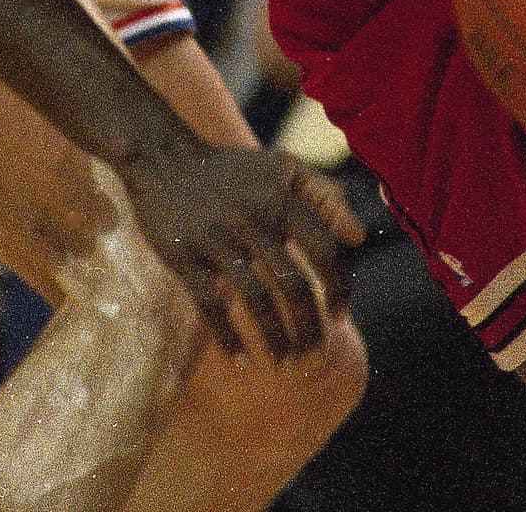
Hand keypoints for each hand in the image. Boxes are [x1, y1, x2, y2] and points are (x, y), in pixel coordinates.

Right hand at [118, 143, 363, 362]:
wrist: (164, 158)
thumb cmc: (232, 170)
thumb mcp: (282, 167)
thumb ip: (325, 195)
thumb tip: (361, 237)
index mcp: (281, 199)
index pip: (325, 250)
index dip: (339, 288)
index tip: (339, 318)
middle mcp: (252, 218)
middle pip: (293, 285)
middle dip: (309, 329)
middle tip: (313, 359)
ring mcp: (217, 238)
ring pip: (256, 300)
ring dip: (275, 341)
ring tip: (284, 367)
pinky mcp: (184, 255)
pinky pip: (210, 305)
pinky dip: (228, 339)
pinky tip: (241, 362)